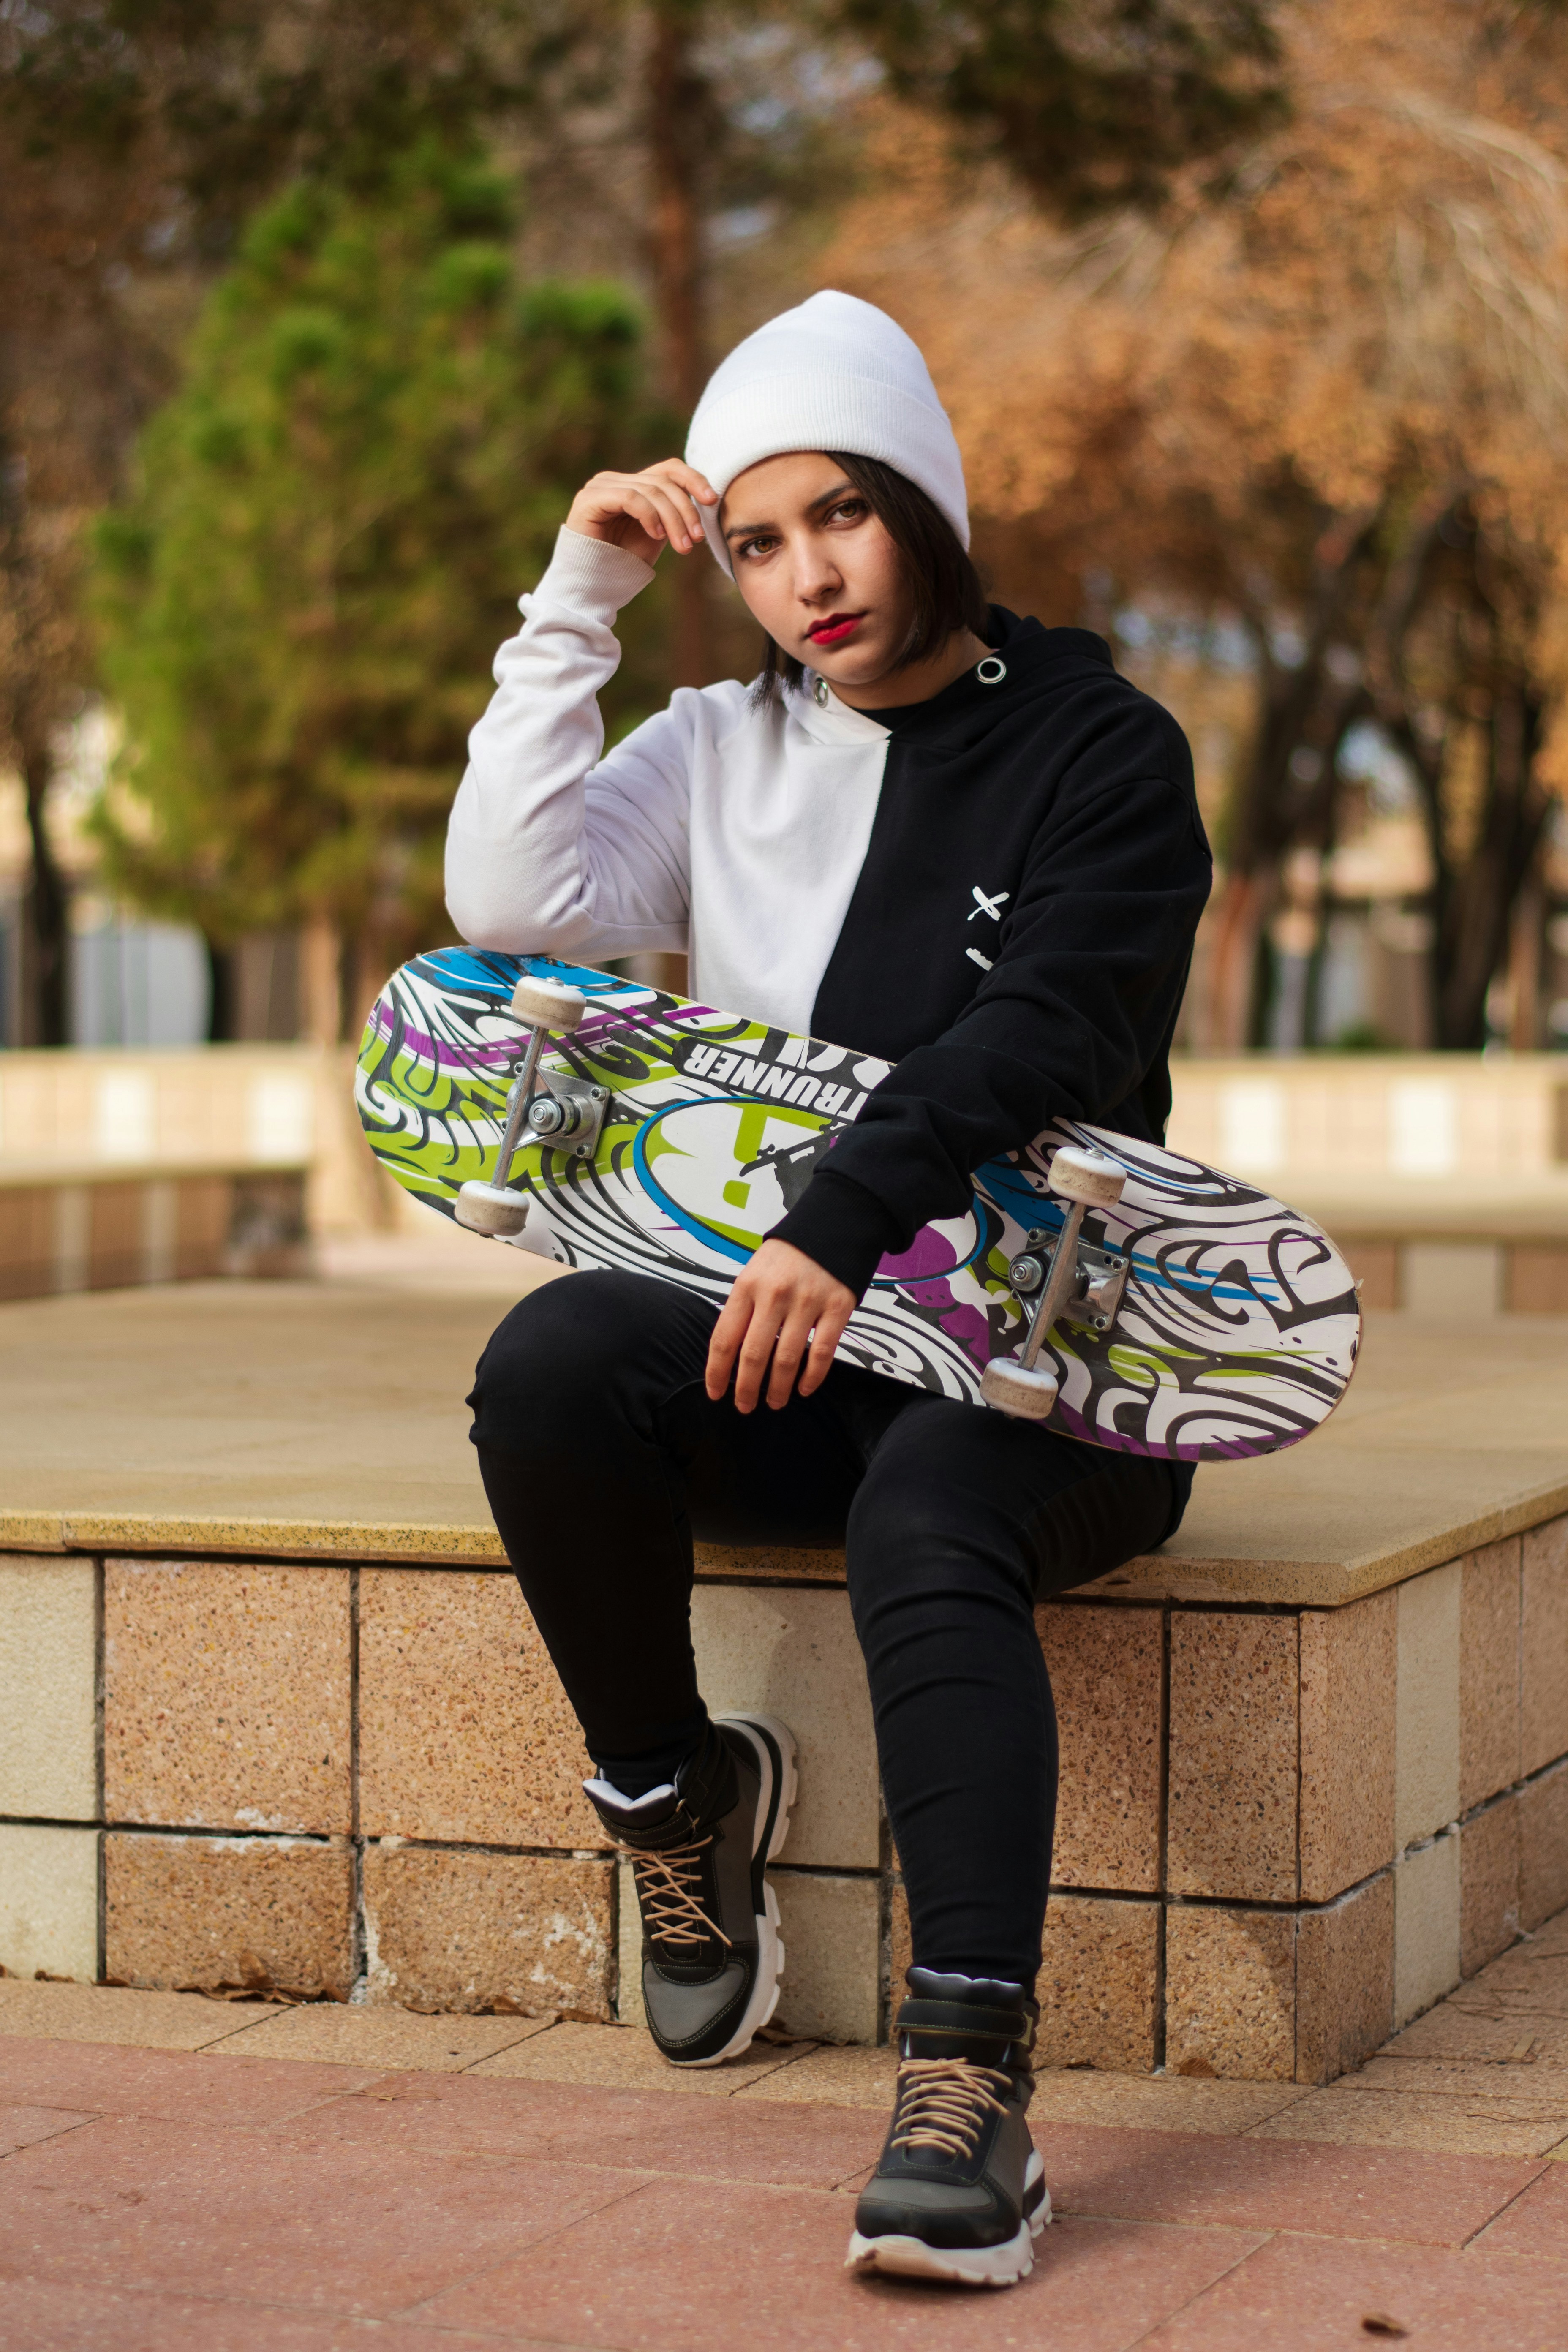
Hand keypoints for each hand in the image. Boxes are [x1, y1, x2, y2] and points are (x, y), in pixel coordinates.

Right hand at [565, 457, 717, 568]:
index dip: (694, 479)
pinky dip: (649, 515)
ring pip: (650, 490)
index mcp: (633, 484)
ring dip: (673, 519)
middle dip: (685, 511)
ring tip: (682, 546)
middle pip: (663, 482)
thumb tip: (705, 497)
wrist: (593, 586)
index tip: (712, 500)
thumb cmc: (624, 562)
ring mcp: (601, 486)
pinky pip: (629, 497)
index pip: (669, 469)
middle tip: (697, 539)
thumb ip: (673, 512)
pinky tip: (657, 535)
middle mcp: (615, 479)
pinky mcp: (590, 498)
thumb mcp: (659, 533)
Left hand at [705, 1238, 856, 1413]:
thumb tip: (730, 1354)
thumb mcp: (754, 1272)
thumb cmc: (788, 1256)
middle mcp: (774, 1294)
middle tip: (744, 1407)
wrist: (834, 1224)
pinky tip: (804, 1389)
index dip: (716, 1372)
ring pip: (787, 1359)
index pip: (724, 1338)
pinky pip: (822, 1352)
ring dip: (778, 1389)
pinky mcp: (837, 1307)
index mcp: (746, 1286)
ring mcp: (807, 1301)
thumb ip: (743, 1308)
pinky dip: (812, 1377)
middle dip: (745, 1389)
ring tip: (775, 1402)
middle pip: (753, 1355)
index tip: (715, 1393)